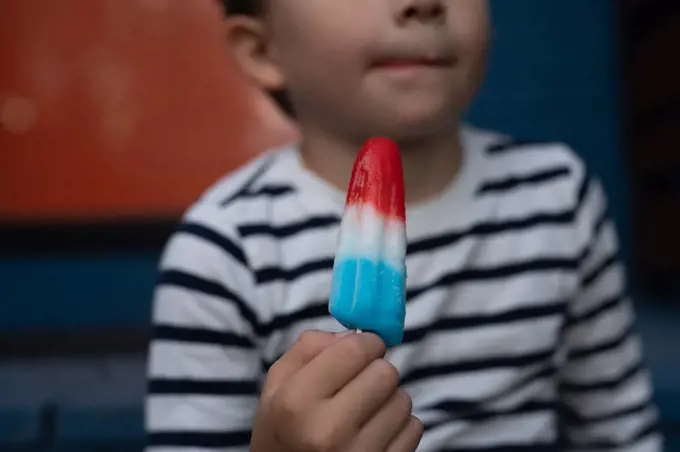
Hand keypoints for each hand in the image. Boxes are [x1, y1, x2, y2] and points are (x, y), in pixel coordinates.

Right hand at [250, 330, 422, 451]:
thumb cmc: (283, 431)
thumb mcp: (276, 387)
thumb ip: (308, 349)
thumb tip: (352, 334)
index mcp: (297, 401)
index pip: (355, 350)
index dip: (366, 341)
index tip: (365, 346)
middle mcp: (328, 430)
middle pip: (386, 373)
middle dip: (377, 370)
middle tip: (363, 382)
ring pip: (403, 400)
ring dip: (389, 399)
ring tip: (365, 412)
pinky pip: (414, 429)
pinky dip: (400, 426)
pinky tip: (376, 433)